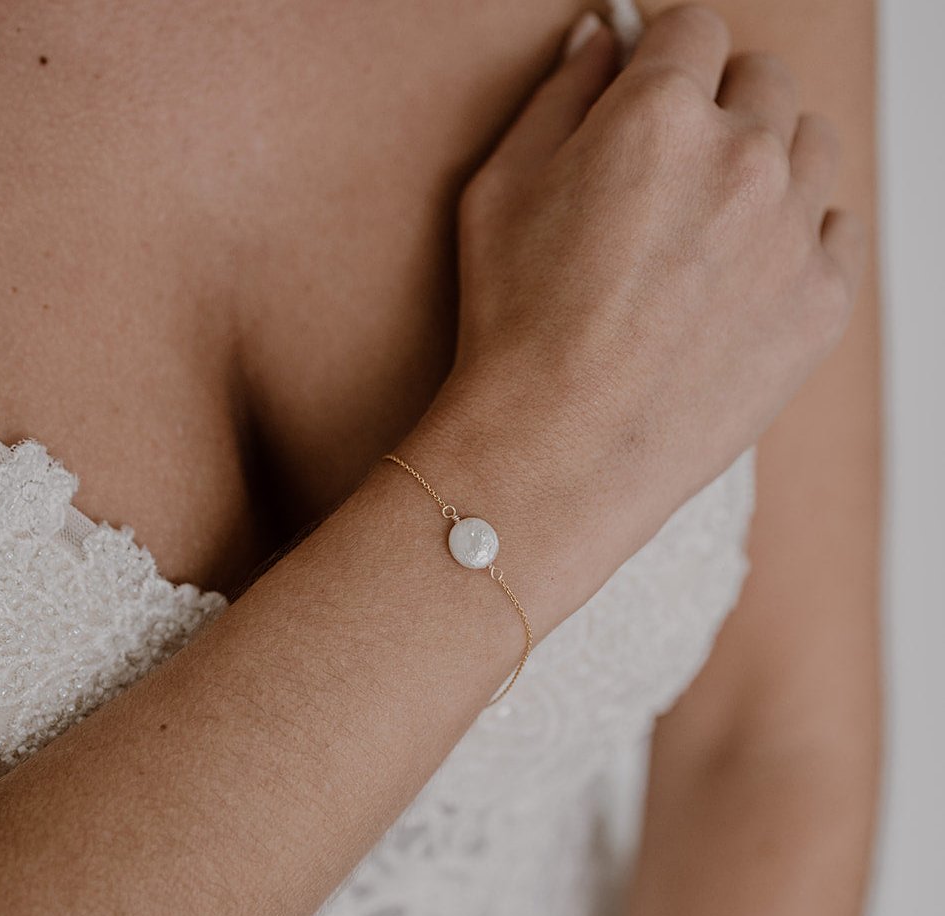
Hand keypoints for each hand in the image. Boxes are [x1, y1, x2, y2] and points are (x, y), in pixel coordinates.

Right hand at [430, 5, 864, 609]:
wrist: (556, 451)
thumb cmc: (513, 328)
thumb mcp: (498, 193)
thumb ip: (556, 98)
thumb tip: (601, 39)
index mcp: (659, 115)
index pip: (695, 29)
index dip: (668, 58)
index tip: (658, 91)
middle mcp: (743, 157)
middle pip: (763, 81)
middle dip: (721, 107)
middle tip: (676, 171)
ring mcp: (792, 233)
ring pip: (812, 148)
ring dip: (771, 163)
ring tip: (715, 225)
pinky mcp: (821, 304)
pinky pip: (840, 232)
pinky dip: (803, 237)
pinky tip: (752, 271)